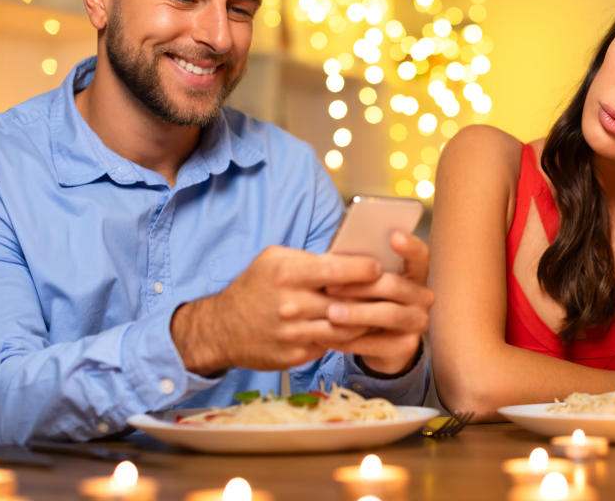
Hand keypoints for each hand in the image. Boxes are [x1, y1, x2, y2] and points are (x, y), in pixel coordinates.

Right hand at [171, 246, 380, 374]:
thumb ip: (309, 258)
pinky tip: (360, 330)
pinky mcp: (296, 356)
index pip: (337, 271)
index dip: (364, 269)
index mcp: (287, 274)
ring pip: (347, 328)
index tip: (377, 267)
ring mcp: (294, 334)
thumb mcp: (273, 259)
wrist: (220, 330)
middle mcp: (292, 305)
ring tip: (383, 311)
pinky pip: (332, 346)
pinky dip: (348, 338)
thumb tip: (347, 258)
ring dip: (367, 321)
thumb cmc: (252, 288)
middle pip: (348, 303)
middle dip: (375, 297)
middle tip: (393, 292)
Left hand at [324, 231, 433, 374]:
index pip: (420, 255)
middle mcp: (422, 296)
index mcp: (414, 273)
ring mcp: (417, 322)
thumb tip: (335, 257)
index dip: (409, 246)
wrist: (378, 341)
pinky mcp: (406, 347)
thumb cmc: (367, 300)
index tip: (393, 236)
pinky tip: (328, 336)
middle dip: (361, 286)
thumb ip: (360, 270)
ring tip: (331, 314)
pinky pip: (377, 344)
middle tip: (329, 287)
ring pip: (388, 315)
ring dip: (357, 314)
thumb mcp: (366, 282)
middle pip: (395, 285)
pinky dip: (350, 341)